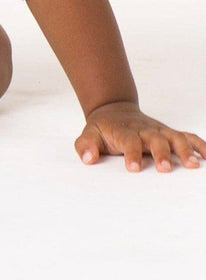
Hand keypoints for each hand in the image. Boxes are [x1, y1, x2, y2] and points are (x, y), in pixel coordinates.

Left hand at [76, 101, 205, 171]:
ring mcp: (159, 130)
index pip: (128, 141)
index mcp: (124, 131)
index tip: (133, 168)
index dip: (131, 153)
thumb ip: (85, 146)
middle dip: (161, 153)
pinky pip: (187, 136)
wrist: (114, 110)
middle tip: (165, 169)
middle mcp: (144, 130)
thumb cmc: (103, 128)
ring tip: (193, 165)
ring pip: (174, 137)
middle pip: (155, 139)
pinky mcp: (168, 133)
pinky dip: (199, 144)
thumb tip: (88, 158)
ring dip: (184, 149)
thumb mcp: (89, 134)